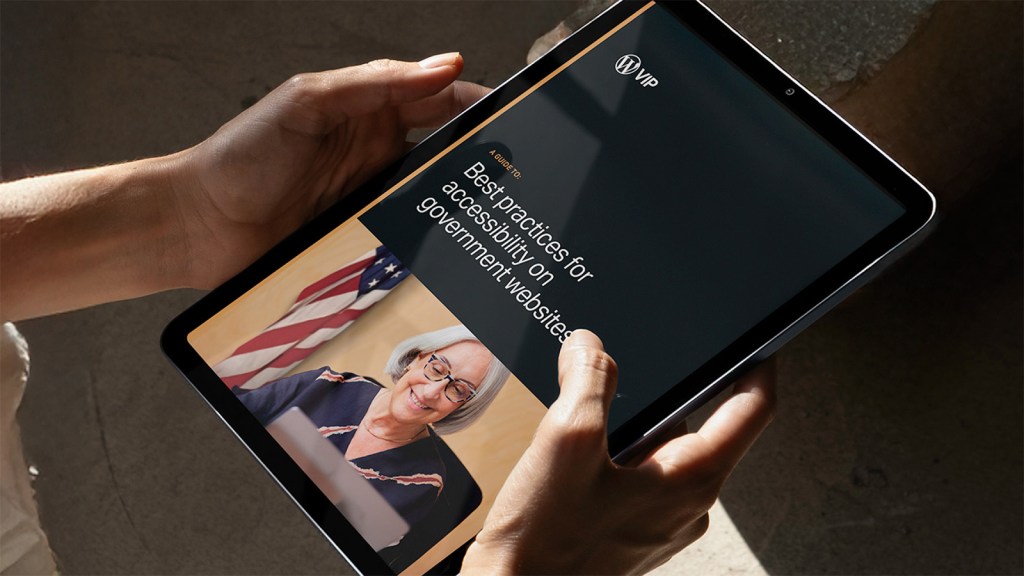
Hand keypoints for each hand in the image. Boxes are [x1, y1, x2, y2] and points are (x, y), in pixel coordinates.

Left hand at [173, 54, 488, 287]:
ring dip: (460, 202)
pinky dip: (431, 241)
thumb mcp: (307, 102)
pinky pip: (408, 238)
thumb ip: (375, 82)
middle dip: (481, 157)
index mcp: (370, 112)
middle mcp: (378, 155)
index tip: (512, 117)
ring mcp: (373, 200)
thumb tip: (445, 65)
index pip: (440, 100)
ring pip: (433, 198)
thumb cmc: (242, 157)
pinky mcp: (365, 241)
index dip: (477, 105)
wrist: (200, 225)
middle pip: (446, 152)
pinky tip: (452, 247)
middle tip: (515, 169)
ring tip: (495, 210)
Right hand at [462, 330, 775, 574]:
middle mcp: (688, 504)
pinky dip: (612, 453)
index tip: (756, 340)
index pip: (753, 410)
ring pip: (661, 448)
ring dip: (629, 425)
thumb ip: (589, 380)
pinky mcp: (633, 528)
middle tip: (619, 375)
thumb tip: (591, 346)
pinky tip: (574, 460)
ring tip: (585, 429)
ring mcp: (661, 520)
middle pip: (697, 423)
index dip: (758, 366)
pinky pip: (638, 473)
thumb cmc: (546, 541)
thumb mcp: (567, 440)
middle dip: (662, 392)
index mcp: (692, 480)